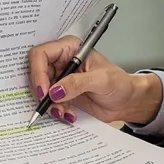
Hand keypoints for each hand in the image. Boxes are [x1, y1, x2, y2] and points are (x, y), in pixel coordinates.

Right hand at [26, 36, 162, 125]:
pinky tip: (68, 115)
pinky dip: (55, 111)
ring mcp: (60, 78)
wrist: (126, 102)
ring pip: (41, 91)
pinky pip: (48, 102)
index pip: (41, 54)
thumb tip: (55, 91)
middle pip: (36, 73)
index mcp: (69, 49)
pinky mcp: (62, 94)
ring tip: (65, 112)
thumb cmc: (119, 83)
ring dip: (50, 105)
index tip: (44, 92)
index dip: (38, 73)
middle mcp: (61, 61)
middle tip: (52, 106)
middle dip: (43, 93)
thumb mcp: (101, 80)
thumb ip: (77, 83)